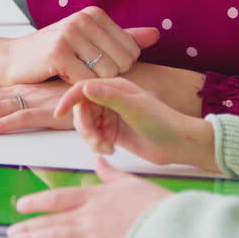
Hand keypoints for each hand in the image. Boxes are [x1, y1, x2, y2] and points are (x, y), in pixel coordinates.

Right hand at [1, 7, 159, 85]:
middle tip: (82, 71)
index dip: (117, 66)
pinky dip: (78, 87)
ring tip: (73, 73)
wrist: (13, 61)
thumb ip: (124, 39)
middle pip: (121, 64)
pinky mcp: (57, 53)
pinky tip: (63, 78)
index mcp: (94, 14)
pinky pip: (86, 81)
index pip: (131, 51)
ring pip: (106, 74)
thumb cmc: (54, 54)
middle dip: (105, 76)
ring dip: (91, 83)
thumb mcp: (90, 42)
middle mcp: (83, 19)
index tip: (94, 64)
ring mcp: (69, 34)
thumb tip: (156, 34)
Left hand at [8, 156, 168, 237]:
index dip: (37, 201)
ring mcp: (92, 235)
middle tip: (13, 231)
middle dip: (30, 226)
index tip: (22, 205)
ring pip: (54, 236)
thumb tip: (100, 159)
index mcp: (96, 196)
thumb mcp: (132, 183)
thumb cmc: (155, 206)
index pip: (59, 197)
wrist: (171, 226)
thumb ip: (111, 174)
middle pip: (52, 220)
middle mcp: (89, 215)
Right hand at [56, 77, 217, 170]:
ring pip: (86, 125)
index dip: (68, 99)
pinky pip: (94, 137)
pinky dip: (97, 145)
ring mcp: (111, 116)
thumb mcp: (134, 108)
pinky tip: (111, 150)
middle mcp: (110, 99)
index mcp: (114, 87)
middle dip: (84, 127)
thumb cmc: (162, 122)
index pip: (83, 89)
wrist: (179, 144)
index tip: (59, 114)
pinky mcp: (113, 132)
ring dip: (90, 138)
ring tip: (106, 147)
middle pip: (81, 110)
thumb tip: (85, 87)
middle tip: (97, 141)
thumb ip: (109, 96)